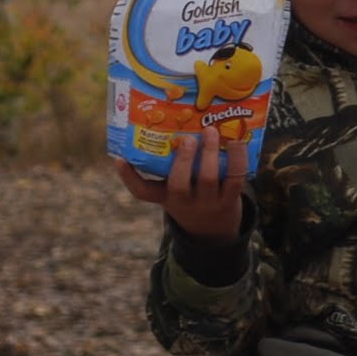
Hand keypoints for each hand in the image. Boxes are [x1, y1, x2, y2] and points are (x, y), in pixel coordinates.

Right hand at [115, 128, 247, 241]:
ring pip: (207, 178)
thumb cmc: (192, 198)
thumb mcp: (174, 189)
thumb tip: (170, 123)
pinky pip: (234, 179)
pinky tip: (237, 142)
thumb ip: (169, 165)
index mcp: (165, 196)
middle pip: (178, 184)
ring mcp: (207, 203)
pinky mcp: (229, 201)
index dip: (128, 176)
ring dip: (209, 153)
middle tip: (187, 137)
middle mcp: (184, 202)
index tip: (119, 159)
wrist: (214, 231)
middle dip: (182, 159)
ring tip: (211, 131)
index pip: (142, 191)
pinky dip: (237, 159)